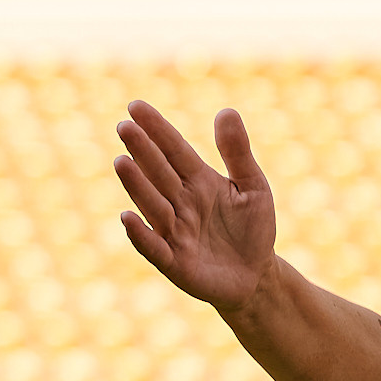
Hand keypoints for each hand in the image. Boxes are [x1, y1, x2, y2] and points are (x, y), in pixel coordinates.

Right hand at [114, 101, 277, 312]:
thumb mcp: (254, 187)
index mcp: (198, 181)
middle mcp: (180, 203)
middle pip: (159, 173)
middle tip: (124, 126)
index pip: (174, 150)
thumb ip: (238, 153)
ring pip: (153, 205)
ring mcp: (175, 232)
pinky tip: (127, 217)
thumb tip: (226, 110)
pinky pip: (155, 247)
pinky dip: (141, 235)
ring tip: (122, 162)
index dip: (157, 129)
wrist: (257, 275)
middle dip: (142, 151)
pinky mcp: (175, 263)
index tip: (135, 106)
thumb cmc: (253, 229)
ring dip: (137, 186)